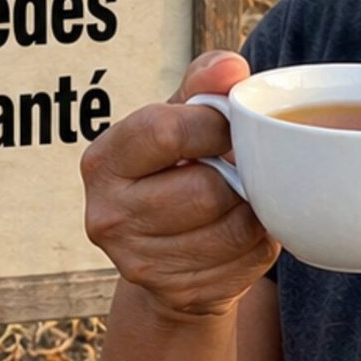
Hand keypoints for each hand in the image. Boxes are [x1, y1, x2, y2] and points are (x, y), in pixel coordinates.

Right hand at [81, 53, 277, 317]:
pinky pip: (246, 258)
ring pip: (232, 226)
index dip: (213, 126)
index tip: (228, 128)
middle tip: (238, 169)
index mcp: (102, 162)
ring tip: (242, 196)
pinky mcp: (178, 292)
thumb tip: (232, 68)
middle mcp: (108, 216)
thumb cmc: (176, 168)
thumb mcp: (179, 120)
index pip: (165, 132)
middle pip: (205, 189)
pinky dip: (258, 241)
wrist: (168, 255)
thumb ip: (203, 85)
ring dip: (253, 208)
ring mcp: (139, 262)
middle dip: (237, 175)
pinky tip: (243, 229)